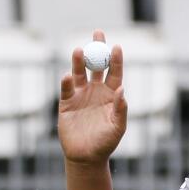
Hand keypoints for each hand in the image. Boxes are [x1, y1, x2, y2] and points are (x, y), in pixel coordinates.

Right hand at [58, 29, 127, 168]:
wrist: (86, 157)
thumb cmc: (106, 143)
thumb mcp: (117, 128)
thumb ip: (120, 109)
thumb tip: (122, 90)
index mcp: (111, 95)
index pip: (115, 72)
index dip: (116, 59)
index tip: (116, 46)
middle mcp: (96, 91)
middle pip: (96, 65)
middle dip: (97, 49)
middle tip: (98, 32)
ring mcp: (80, 95)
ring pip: (79, 72)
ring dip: (79, 61)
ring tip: (79, 50)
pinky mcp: (66, 103)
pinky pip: (66, 88)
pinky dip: (66, 81)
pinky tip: (68, 76)